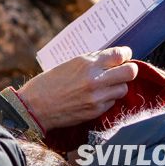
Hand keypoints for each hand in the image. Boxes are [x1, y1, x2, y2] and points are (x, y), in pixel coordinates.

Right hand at [15, 47, 137, 130]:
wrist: (34, 107)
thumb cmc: (50, 82)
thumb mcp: (70, 63)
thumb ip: (93, 60)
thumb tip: (113, 58)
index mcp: (87, 64)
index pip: (120, 55)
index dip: (125, 54)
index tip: (124, 55)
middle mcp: (95, 80)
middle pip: (130, 72)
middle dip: (129, 69)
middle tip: (123, 70)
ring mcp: (96, 97)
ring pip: (123, 88)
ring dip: (118, 85)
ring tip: (106, 85)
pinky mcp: (95, 111)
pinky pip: (112, 102)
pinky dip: (108, 98)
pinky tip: (97, 96)